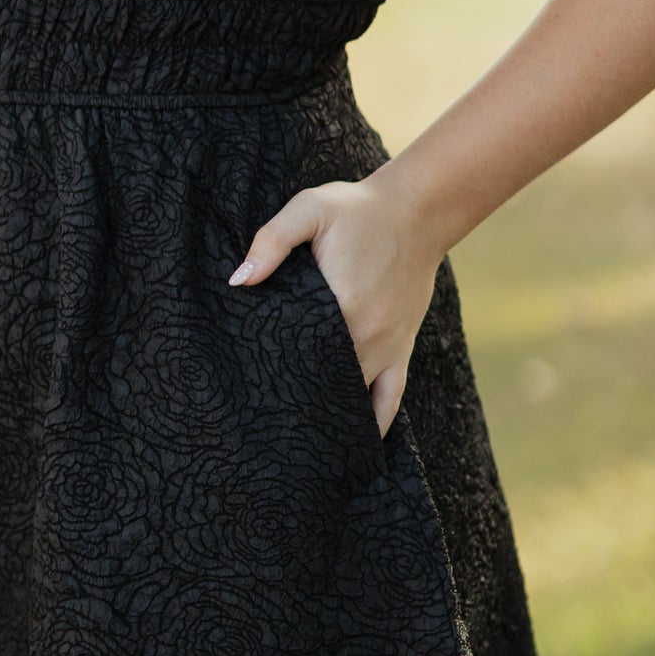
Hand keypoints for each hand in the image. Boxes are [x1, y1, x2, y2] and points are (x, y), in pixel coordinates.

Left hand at [229, 170, 438, 435]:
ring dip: (329, 415)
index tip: (249, 393)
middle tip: (264, 427)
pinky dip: (375, 422)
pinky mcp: (402, 348)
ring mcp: (387, 346)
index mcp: (341, 304)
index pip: (299, 354)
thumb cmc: (356, 210)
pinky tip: (358, 444)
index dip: (273, 374)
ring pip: (354, 396)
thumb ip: (271, 241)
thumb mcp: (309, 209)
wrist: (416, 210)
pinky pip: (392, 397)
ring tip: (299, 445)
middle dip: (296, 401)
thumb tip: (238, 281)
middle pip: (324, 381)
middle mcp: (367, 334)